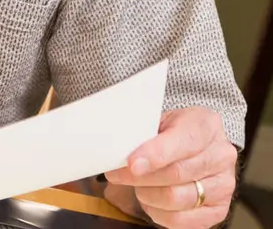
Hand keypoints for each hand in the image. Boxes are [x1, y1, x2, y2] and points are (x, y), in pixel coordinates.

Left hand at [103, 108, 237, 228]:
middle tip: (118, 174)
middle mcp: (221, 156)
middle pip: (178, 173)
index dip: (156, 154)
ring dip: (147, 194)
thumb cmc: (168, 134)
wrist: (189, 148)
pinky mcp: (217, 211)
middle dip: (141, 177)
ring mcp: (223, 185)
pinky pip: (180, 220)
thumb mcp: (156, 121)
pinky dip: (157, 212)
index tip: (132, 163)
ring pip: (177, 198)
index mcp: (206, 125)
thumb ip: (141, 134)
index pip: (184, 141)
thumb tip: (118, 153)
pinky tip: (150, 200)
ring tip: (137, 185)